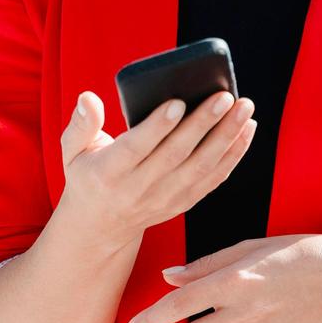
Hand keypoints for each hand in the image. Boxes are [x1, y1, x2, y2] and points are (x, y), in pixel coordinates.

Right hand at [57, 88, 257, 248]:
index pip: (137, 148)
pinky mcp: (184, 202)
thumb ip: (81, 124)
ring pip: (201, 167)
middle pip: (177, 155)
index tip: (178, 101)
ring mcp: (166, 198)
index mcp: (109, 172)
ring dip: (227, 137)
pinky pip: (214, 179)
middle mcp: (140, 189)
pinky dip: (234, 154)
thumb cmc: (89, 175)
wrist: (101, 226)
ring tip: (244, 108)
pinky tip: (248, 129)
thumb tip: (88, 98)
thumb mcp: (73, 152)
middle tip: (225, 96)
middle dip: (204, 124)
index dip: (158, 126)